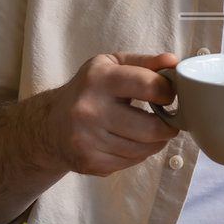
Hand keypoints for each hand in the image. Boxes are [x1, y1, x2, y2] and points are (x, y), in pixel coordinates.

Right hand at [48, 52, 181, 175]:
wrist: (49, 124)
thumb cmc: (89, 90)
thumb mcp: (112, 66)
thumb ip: (145, 62)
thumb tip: (174, 62)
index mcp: (98, 79)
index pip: (150, 86)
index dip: (168, 92)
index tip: (168, 95)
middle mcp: (89, 109)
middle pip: (152, 127)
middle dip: (169, 125)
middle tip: (169, 120)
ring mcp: (87, 139)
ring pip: (145, 149)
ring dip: (156, 141)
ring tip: (150, 130)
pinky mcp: (89, 161)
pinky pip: (132, 162)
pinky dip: (139, 153)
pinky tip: (131, 142)